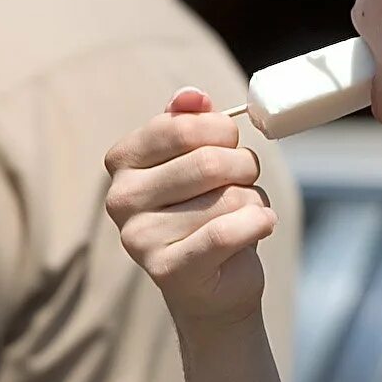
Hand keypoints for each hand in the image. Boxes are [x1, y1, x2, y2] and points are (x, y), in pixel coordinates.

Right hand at [105, 88, 277, 334]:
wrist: (214, 286)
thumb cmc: (207, 212)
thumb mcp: (197, 158)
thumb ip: (189, 121)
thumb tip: (192, 95)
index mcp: (123, 161)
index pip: (178, 126)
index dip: (220, 130)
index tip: (230, 142)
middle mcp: (121, 199)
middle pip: (208, 162)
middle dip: (243, 165)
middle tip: (244, 179)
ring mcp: (140, 238)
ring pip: (228, 197)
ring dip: (252, 200)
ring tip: (241, 214)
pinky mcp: (168, 271)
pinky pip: (226, 233)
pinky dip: (257, 223)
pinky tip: (260, 225)